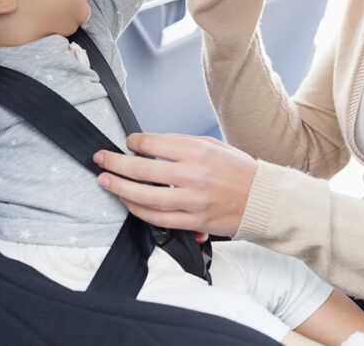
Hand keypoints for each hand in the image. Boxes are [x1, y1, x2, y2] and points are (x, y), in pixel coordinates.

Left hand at [93, 133, 257, 236]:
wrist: (262, 198)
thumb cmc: (239, 170)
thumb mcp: (213, 145)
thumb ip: (182, 144)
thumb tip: (151, 145)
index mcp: (198, 151)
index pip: (153, 144)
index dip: (134, 142)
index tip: (128, 143)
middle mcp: (193, 175)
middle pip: (142, 170)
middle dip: (115, 164)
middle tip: (100, 159)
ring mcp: (192, 200)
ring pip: (145, 197)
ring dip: (120, 189)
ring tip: (106, 182)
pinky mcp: (193, 221)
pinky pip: (158, 218)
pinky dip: (139, 210)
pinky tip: (128, 202)